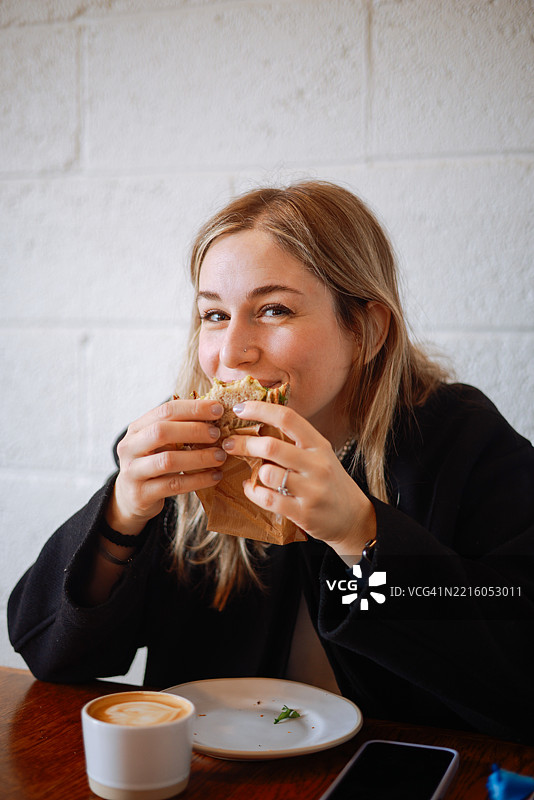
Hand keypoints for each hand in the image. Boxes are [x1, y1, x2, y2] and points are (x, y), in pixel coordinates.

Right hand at [107, 398, 226, 534]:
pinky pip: (174, 485)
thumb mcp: (159, 443)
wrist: (130, 498)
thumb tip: (215, 415)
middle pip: (161, 432)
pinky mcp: (141, 494)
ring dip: (199, 457)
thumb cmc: (153, 463)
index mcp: (136, 428)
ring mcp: (132, 472)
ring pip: (168, 461)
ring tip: (220, 456)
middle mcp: (130, 447)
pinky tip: (215, 476)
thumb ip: (179, 429)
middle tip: (217, 434)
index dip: (193, 408)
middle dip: (194, 430)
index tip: (218, 409)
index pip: (165, 411)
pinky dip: (198, 480)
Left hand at [222, 401, 375, 556]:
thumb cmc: (330, 482)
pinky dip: (253, 492)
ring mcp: (311, 490)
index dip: (260, 409)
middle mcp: (317, 465)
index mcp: (319, 445)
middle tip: (229, 443)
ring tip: (249, 472)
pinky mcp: (303, 513)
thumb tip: (258, 422)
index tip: (239, 408)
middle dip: (243, 443)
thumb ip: (295, 441)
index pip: (288, 418)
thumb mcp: (320, 455)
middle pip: (271, 446)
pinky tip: (251, 488)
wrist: (354, 518)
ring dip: (252, 472)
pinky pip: (268, 498)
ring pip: (267, 474)